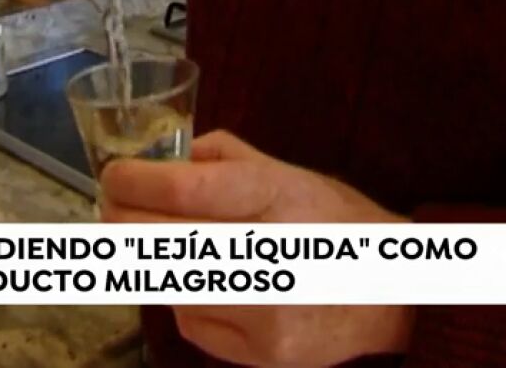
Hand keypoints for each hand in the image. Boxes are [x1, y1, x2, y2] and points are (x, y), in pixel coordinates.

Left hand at [100, 130, 413, 366]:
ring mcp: (265, 310)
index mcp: (277, 196)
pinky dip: (182, 299)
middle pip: (161, 240)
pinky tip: (205, 286)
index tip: (113, 176)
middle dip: (120, 220)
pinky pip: (188, 322)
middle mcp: (272, 253)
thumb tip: (166, 160)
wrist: (395, 296)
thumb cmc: (334, 224)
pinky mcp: (262, 352)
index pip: (184, 188)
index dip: (133, 182)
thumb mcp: (291, 173)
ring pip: (166, 284)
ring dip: (146, 260)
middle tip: (111, 209)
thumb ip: (224, 157)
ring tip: (155, 242)